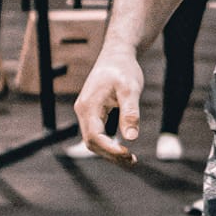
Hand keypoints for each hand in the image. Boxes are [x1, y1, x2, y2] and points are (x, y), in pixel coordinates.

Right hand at [74, 49, 143, 164]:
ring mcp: (86, 113)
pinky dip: (109, 145)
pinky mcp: (93, 114)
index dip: (110, 149)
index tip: (128, 154)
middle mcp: (83, 111)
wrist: (116, 55)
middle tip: (132, 161)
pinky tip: (124, 149)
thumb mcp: (130, 89)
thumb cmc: (123, 69)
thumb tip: (131, 138)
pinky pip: (97, 135)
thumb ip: (130, 112)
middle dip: (111, 155)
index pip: (94, 136)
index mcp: (88, 106)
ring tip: (130, 159)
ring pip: (94, 141)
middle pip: (92, 143)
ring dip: (110, 152)